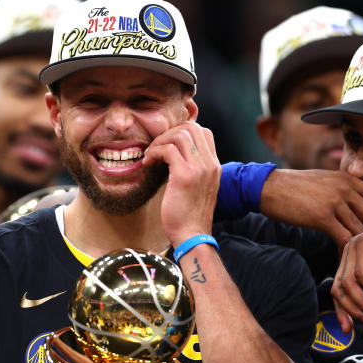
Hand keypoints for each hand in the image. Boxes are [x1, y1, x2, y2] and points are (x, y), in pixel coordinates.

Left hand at [143, 121, 219, 246]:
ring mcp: (199, 169)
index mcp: (214, 165)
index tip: (166, 144)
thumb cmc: (189, 215)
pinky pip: (168, 150)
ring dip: (160, 141)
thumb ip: (192, 168)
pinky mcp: (184, 177)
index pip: (203, 131)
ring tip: (150, 155)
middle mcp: (210, 164)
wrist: (192, 235)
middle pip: (191, 127)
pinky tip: (148, 163)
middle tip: (155, 147)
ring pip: (179, 135)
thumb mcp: (197, 187)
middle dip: (168, 132)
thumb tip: (173, 153)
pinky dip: (154, 152)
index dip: (181, 131)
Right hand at [259, 169, 362, 248]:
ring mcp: (335, 202)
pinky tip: (345, 259)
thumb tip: (355, 204)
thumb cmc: (294, 186)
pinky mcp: (322, 217)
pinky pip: (343, 238)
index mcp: (349, 179)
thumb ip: (342, 189)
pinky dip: (346, 251)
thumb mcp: (324, 180)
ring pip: (361, 229)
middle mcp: (346, 188)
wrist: (268, 187)